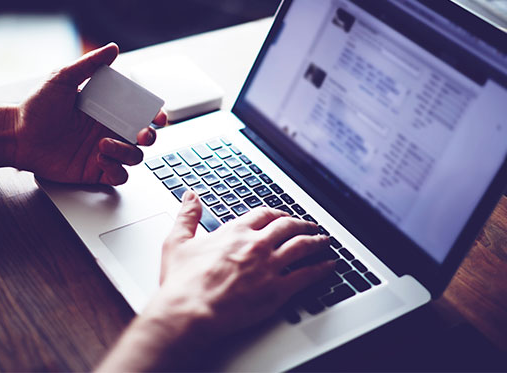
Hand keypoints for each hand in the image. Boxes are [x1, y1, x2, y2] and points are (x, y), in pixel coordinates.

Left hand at [13, 43, 166, 184]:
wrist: (17, 135)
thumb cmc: (37, 107)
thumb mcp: (63, 78)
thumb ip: (89, 65)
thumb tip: (112, 49)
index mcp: (108, 111)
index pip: (140, 113)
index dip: (155, 116)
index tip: (158, 117)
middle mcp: (110, 131)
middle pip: (144, 138)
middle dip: (149, 137)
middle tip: (142, 134)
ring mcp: (105, 152)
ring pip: (135, 157)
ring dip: (126, 152)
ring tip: (102, 146)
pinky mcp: (96, 171)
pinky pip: (119, 176)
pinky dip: (115, 170)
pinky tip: (99, 159)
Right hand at [97, 191, 333, 370]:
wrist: (190, 311)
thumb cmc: (183, 282)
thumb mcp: (178, 241)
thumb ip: (187, 215)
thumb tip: (190, 196)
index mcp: (235, 232)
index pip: (264, 214)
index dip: (277, 213)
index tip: (282, 215)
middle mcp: (256, 244)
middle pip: (287, 226)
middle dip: (301, 224)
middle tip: (309, 226)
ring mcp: (270, 266)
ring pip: (302, 246)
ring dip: (316, 242)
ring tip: (325, 241)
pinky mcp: (277, 289)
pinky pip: (307, 275)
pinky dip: (321, 269)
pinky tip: (329, 266)